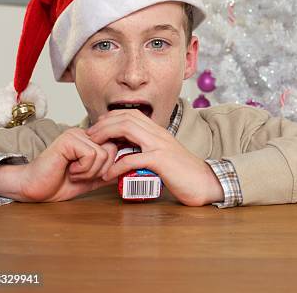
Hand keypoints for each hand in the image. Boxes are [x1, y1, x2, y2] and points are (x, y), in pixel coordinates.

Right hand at [0, 128, 116, 201]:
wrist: (36, 189)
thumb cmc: (61, 183)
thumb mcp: (93, 178)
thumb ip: (110, 172)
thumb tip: (130, 169)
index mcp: (92, 141)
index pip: (118, 146)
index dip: (112, 164)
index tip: (101, 175)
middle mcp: (86, 134)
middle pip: (113, 150)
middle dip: (101, 169)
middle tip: (83, 175)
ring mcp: (77, 135)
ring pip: (104, 153)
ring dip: (90, 171)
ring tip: (74, 173)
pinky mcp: (68, 139)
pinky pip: (91, 154)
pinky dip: (83, 169)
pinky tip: (69, 170)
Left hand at [86, 109, 223, 205]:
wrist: (207, 183)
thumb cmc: (185, 174)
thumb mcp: (164, 158)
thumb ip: (148, 152)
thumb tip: (128, 155)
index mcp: (159, 132)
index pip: (131, 114)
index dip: (111, 118)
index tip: (98, 130)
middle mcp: (159, 134)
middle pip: (125, 117)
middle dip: (103, 125)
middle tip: (89, 138)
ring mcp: (160, 145)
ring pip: (127, 129)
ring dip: (106, 137)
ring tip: (94, 150)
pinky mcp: (161, 161)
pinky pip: (132, 158)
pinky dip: (116, 166)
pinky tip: (108, 175)